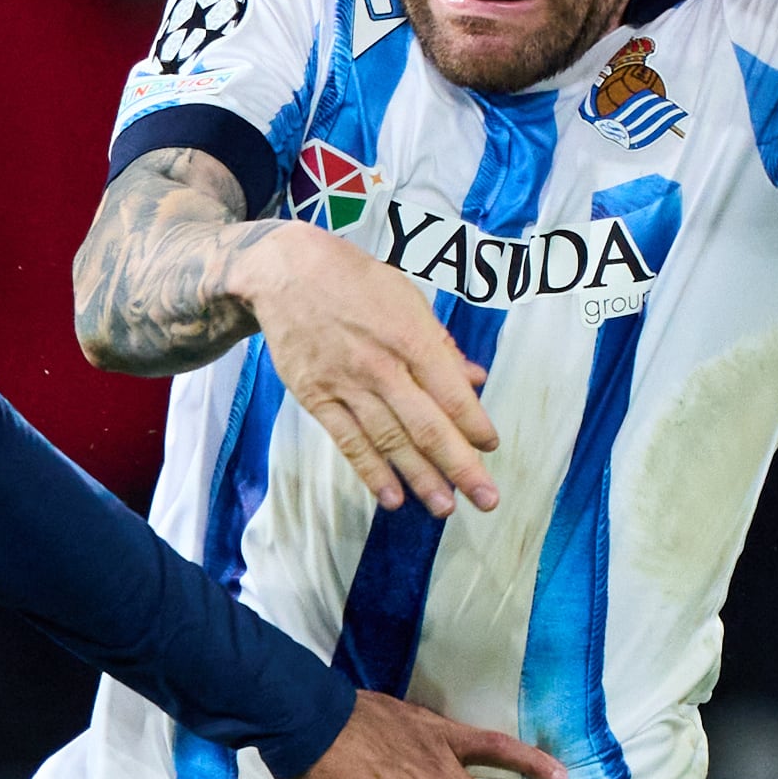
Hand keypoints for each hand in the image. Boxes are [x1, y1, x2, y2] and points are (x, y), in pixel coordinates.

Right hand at [247, 224, 501, 516]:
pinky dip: (371, 471)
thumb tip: (474, 379)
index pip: (451, 393)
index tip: (491, 447)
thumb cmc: (355, 280)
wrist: (286, 272)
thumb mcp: (407, 298)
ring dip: (420, 477)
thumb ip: (440, 344)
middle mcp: (381, 365)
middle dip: (460, 465)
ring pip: (390, 440)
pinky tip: (392, 497)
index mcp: (410, 336)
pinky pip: (348, 441)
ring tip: (444, 506)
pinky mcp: (316, 398)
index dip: (474, 424)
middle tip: (486, 499)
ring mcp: (346, 385)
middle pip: (427, 425)